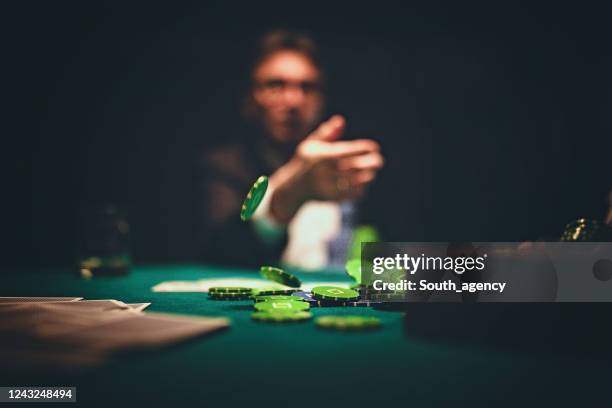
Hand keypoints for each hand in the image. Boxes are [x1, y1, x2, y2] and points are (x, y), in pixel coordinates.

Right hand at [269, 115, 383, 223]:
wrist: (294, 188)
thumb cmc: (306, 162)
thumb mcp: (311, 144)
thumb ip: (327, 132)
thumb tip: (341, 120)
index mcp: (321, 157)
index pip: (347, 151)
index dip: (363, 148)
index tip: (375, 146)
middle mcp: (324, 173)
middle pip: (354, 168)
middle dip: (370, 163)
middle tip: (380, 160)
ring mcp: (328, 187)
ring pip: (355, 182)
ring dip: (368, 176)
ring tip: (373, 171)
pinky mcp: (331, 199)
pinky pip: (351, 195)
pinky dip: (360, 189)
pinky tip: (364, 183)